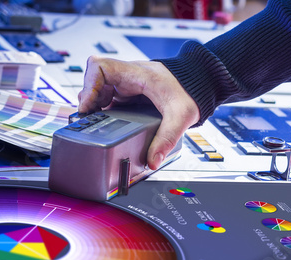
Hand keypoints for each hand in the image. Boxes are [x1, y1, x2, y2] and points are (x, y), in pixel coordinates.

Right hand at [78, 56, 199, 169]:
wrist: (202, 83)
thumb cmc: (192, 91)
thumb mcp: (181, 117)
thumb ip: (166, 140)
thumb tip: (153, 161)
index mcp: (138, 74)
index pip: (100, 66)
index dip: (89, 85)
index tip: (88, 107)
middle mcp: (130, 75)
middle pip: (95, 79)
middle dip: (89, 98)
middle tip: (90, 119)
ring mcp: (130, 82)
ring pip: (100, 87)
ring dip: (95, 103)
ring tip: (96, 122)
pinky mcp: (132, 91)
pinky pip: (110, 95)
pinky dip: (104, 107)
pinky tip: (106, 121)